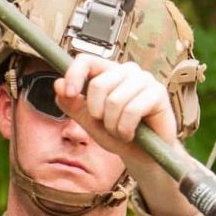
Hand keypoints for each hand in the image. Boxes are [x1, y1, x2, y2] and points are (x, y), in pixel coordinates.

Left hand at [53, 54, 177, 164]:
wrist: (142, 155)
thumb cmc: (118, 135)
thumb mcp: (88, 121)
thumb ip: (72, 104)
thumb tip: (58, 84)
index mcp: (108, 72)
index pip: (87, 60)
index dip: (74, 74)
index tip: (69, 93)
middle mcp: (127, 71)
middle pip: (99, 84)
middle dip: (97, 113)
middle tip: (106, 126)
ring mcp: (145, 80)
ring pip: (115, 100)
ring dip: (113, 125)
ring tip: (120, 132)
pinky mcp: (158, 93)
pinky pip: (132, 110)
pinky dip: (126, 128)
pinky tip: (130, 134)